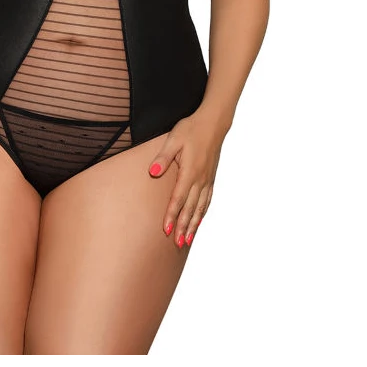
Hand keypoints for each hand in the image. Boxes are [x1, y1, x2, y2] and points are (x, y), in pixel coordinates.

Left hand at [147, 110, 225, 248]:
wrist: (214, 123)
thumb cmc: (191, 129)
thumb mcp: (173, 138)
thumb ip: (163, 157)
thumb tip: (153, 171)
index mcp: (190, 171)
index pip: (178, 199)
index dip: (171, 215)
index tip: (165, 230)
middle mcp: (200, 179)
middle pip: (190, 208)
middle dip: (182, 226)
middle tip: (176, 243)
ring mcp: (207, 179)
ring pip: (200, 207)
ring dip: (193, 225)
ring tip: (186, 240)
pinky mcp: (211, 177)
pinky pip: (207, 200)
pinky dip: (202, 213)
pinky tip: (198, 222)